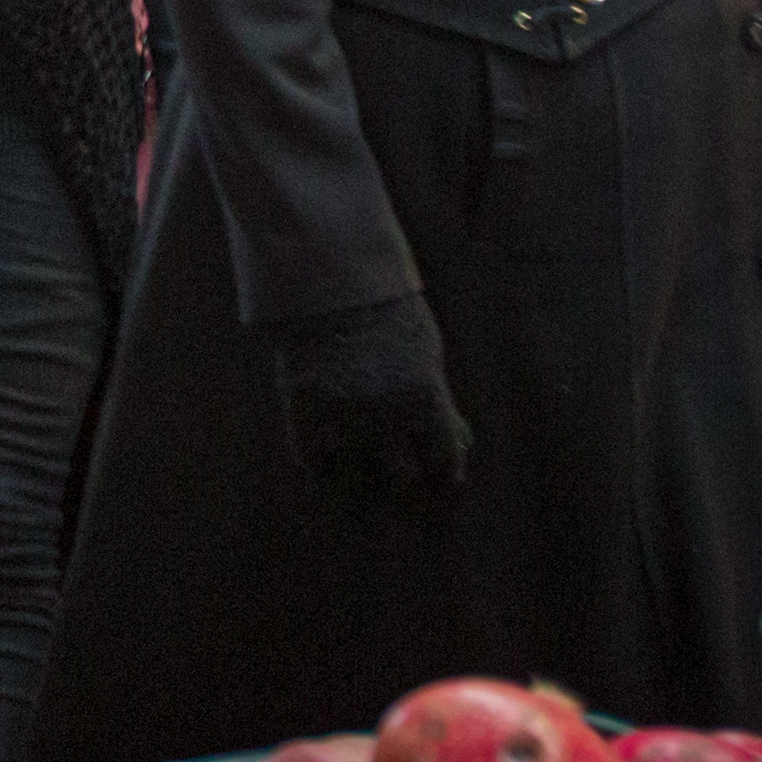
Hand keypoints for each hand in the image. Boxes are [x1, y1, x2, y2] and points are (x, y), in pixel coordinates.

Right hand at [267, 294, 475, 493]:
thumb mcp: (425, 354)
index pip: (443, 461)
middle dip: (406, 481)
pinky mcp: (302, 408)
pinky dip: (323, 464)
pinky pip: (314, 460)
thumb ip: (440, 404)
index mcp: (426, 398)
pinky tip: (330, 454)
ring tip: (363, 470)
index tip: (440, 487)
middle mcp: (387, 413)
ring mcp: (341, 413)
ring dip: (363, 476)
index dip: (444, 478)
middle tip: (401, 482)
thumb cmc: (386, 313)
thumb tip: (459, 448)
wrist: (325, 275)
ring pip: (355, 477)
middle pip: (402, 479)